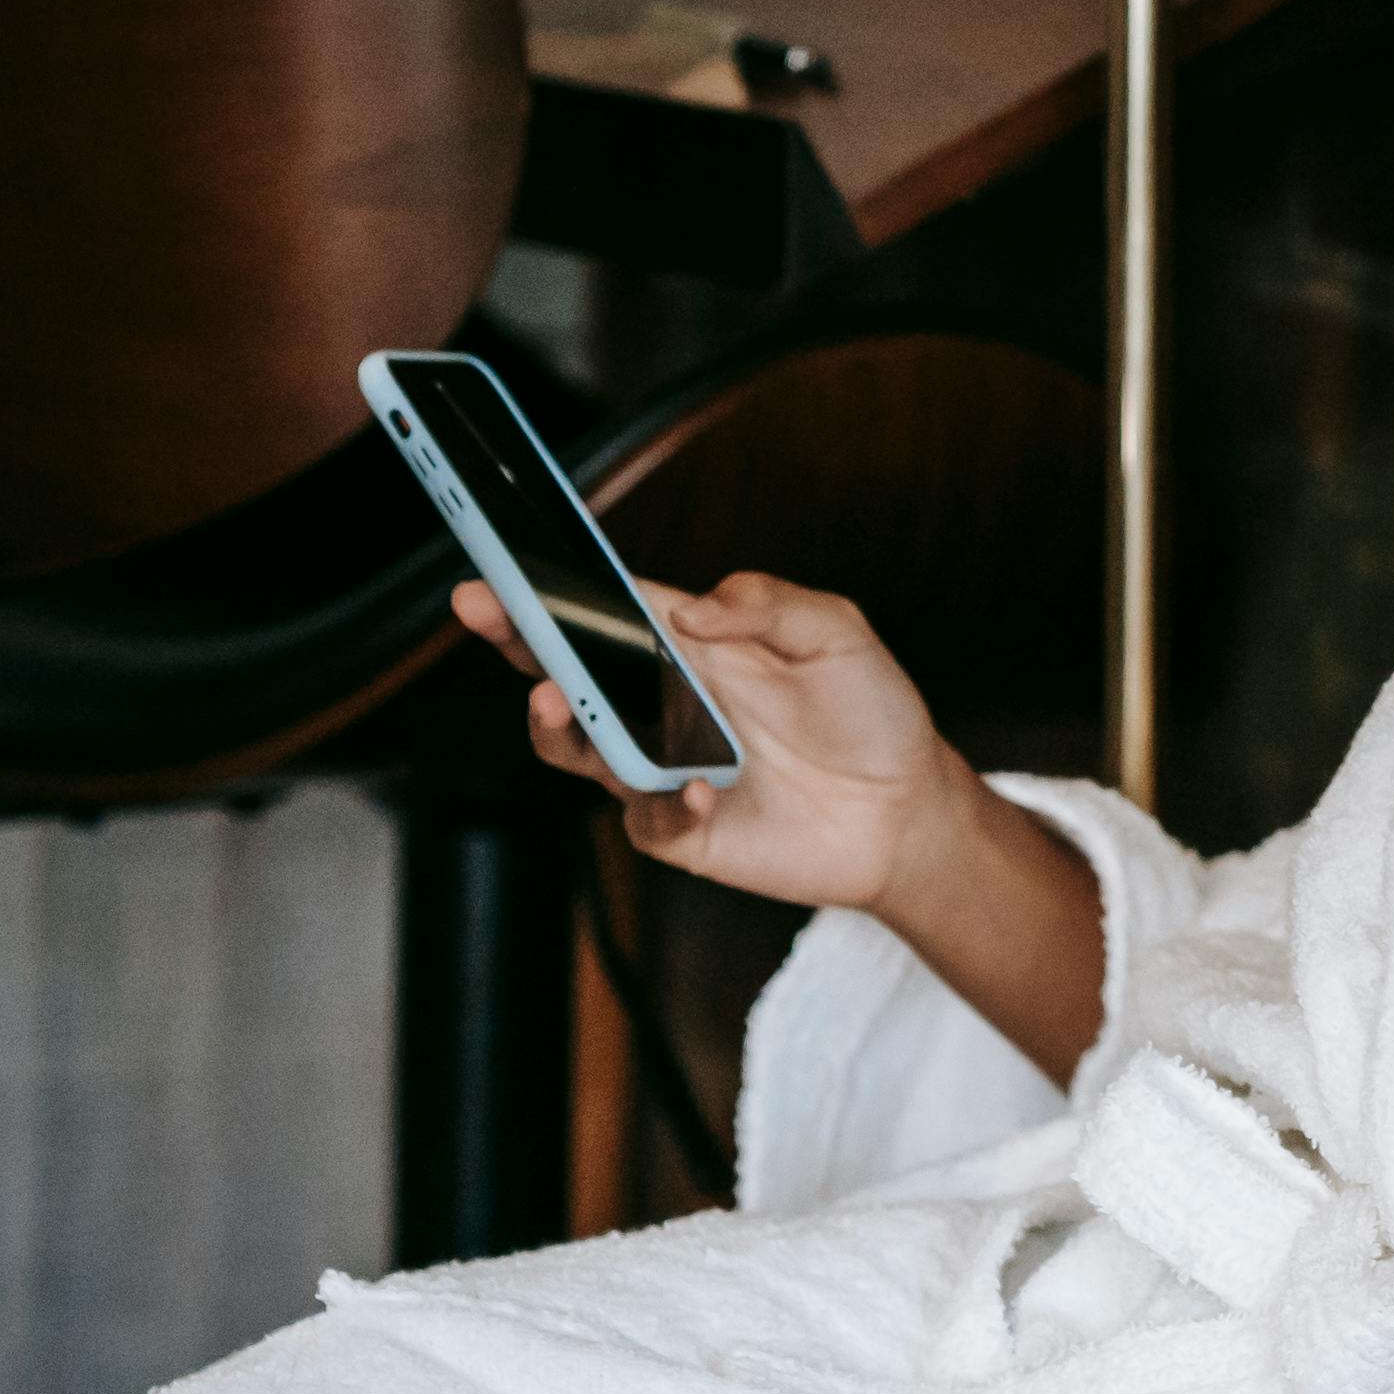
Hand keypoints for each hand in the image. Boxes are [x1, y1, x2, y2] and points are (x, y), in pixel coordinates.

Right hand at [452, 570, 972, 917]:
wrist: (908, 809)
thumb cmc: (870, 708)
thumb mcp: (835, 632)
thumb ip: (767, 606)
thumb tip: (692, 610)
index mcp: (689, 640)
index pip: (604, 605)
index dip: (548, 585)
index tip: (499, 564)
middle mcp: (662, 701)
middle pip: (568, 668)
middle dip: (518, 637)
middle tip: (485, 609)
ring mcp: (664, 767)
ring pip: (579, 746)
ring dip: (560, 724)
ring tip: (560, 702)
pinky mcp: (681, 829)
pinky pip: (647, 818)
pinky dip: (668, 803)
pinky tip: (708, 790)